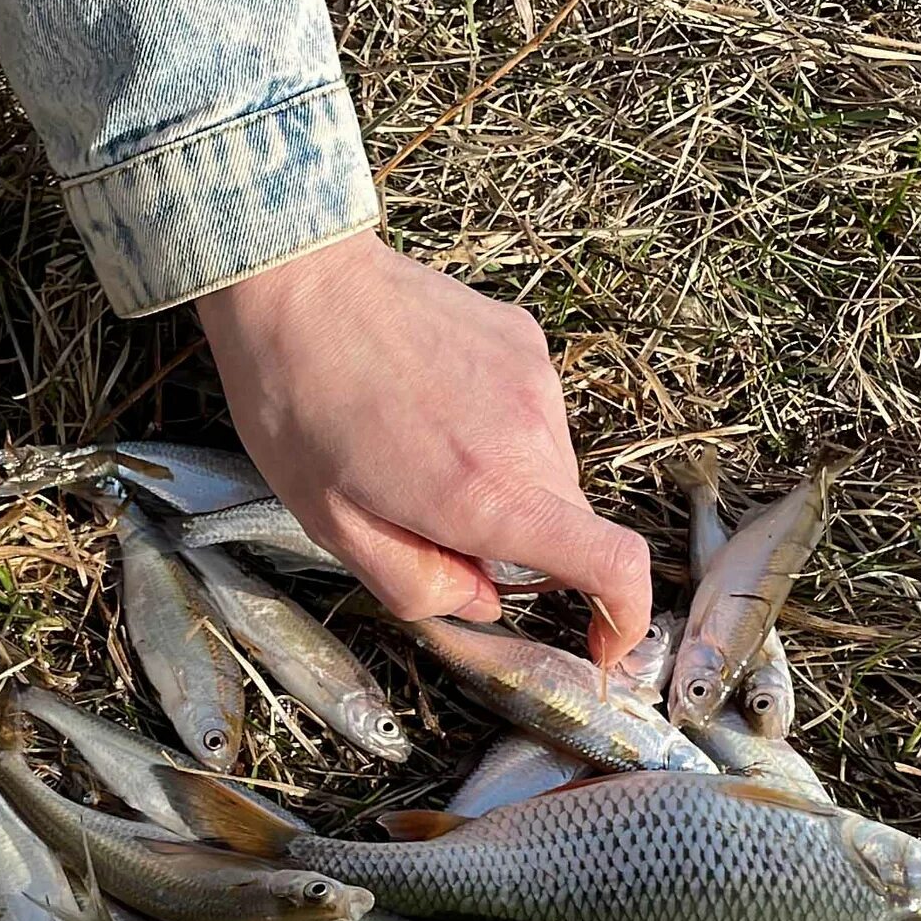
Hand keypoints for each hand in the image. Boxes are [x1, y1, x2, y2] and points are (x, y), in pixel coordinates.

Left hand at [195, 230, 650, 663]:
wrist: (294, 280)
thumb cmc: (296, 406)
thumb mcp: (333, 526)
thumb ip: (417, 584)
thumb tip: (480, 599)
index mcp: (489, 497)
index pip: (613, 564)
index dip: (625, 617)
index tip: (602, 640)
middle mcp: (532, 438)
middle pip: (564, 523)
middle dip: (513, 543)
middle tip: (425, 519)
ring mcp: (536, 381)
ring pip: (547, 469)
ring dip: (501, 482)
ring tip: (413, 447)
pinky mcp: (525, 340)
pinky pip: (531, 413)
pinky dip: (494, 429)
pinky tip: (426, 400)